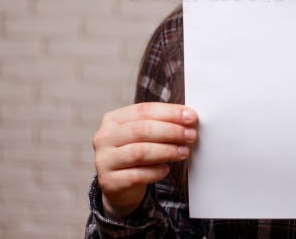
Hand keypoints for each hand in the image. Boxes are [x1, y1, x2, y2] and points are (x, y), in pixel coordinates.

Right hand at [92, 102, 198, 217]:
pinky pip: (136, 175)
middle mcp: (104, 137)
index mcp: (113, 119)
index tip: (191, 116)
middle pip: (141, 130)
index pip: (144, 110)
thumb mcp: (143, 135)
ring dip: (167, 151)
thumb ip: (160, 124)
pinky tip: (166, 169)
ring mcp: (104, 160)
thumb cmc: (135, 152)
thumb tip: (189, 118)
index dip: (170, 112)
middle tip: (190, 135)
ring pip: (139, 152)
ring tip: (184, 152)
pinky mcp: (109, 182)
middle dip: (171, 131)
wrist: (118, 185)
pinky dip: (155, 172)